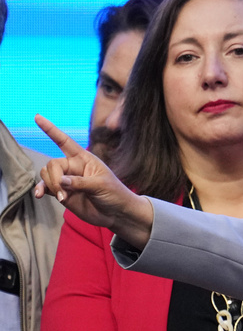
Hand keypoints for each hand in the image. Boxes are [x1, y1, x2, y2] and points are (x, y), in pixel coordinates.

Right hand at [34, 115, 153, 248]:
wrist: (116, 213)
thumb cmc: (115, 194)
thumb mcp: (101, 185)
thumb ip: (80, 182)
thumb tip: (61, 180)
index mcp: (84, 159)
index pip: (65, 141)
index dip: (51, 130)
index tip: (37, 117)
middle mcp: (73, 167)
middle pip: (52, 164)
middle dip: (54, 178)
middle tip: (63, 193)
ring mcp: (67, 180)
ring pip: (46, 175)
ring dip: (51, 186)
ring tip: (63, 198)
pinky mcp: (62, 192)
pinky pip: (45, 187)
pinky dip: (41, 190)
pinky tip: (39, 195)